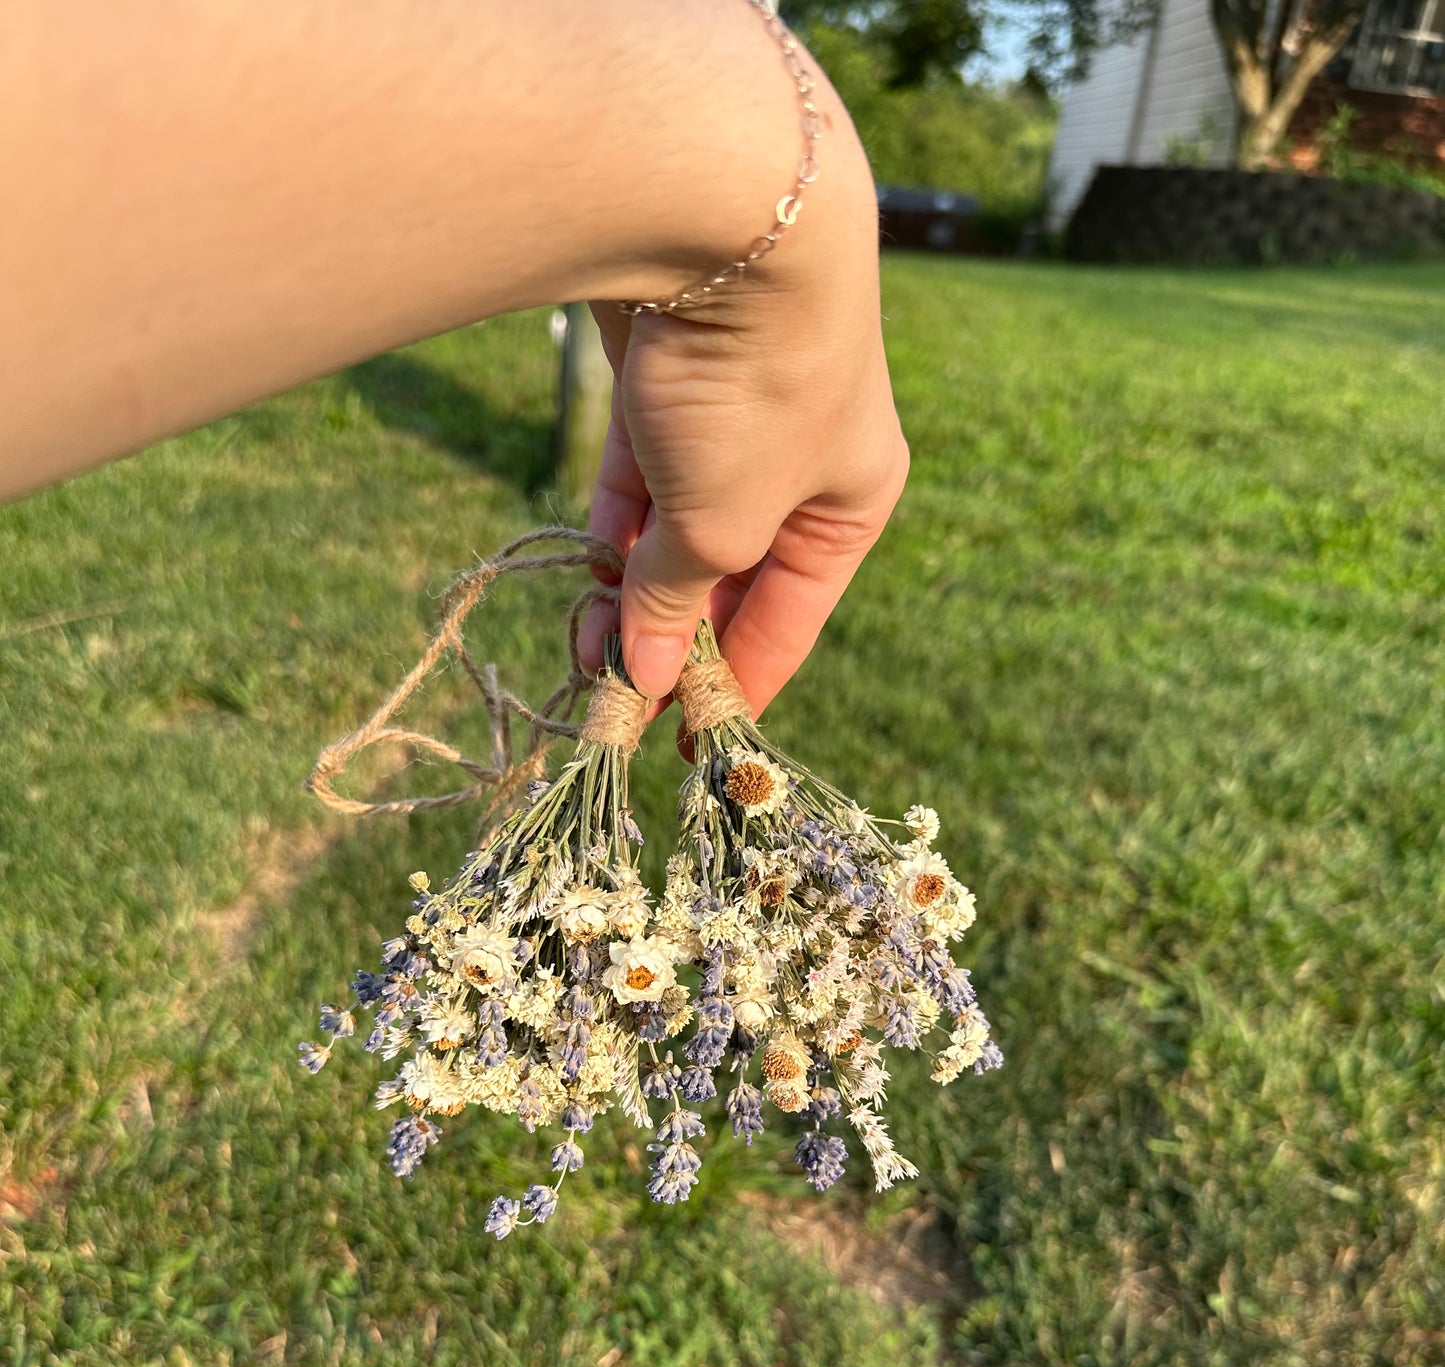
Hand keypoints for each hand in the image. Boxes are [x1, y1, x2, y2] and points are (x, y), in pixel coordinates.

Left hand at [576, 113, 908, 729]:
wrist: (716, 207)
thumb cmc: (756, 387)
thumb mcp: (722, 522)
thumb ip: (674, 600)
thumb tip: (639, 675)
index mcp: (849, 501)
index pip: (789, 620)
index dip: (732, 687)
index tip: (681, 746)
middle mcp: (799, 459)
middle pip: (726, 574)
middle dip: (666, 636)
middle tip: (609, 695)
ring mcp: (729, 413)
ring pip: (674, 525)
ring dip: (629, 588)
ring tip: (582, 647)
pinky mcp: (664, 374)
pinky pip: (638, 474)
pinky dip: (613, 525)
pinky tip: (584, 575)